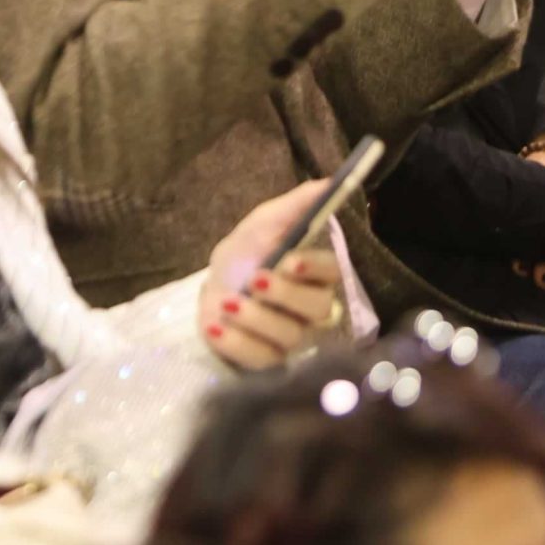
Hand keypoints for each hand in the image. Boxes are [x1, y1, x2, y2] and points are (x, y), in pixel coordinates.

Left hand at [201, 182, 344, 369]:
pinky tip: (215, 327)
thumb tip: (327, 182)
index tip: (289, 260)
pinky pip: (262, 360)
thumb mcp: (264, 224)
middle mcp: (312, 310)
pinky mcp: (269, 363)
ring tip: (227, 302)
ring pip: (289, 335)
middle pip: (317, 308)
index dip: (313, 267)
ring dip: (254, 317)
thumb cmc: (244, 255)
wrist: (213, 288)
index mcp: (315, 274)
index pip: (331, 272)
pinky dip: (236, 344)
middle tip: (255, 280)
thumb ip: (295, 206)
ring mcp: (293, 340)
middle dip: (285, 294)